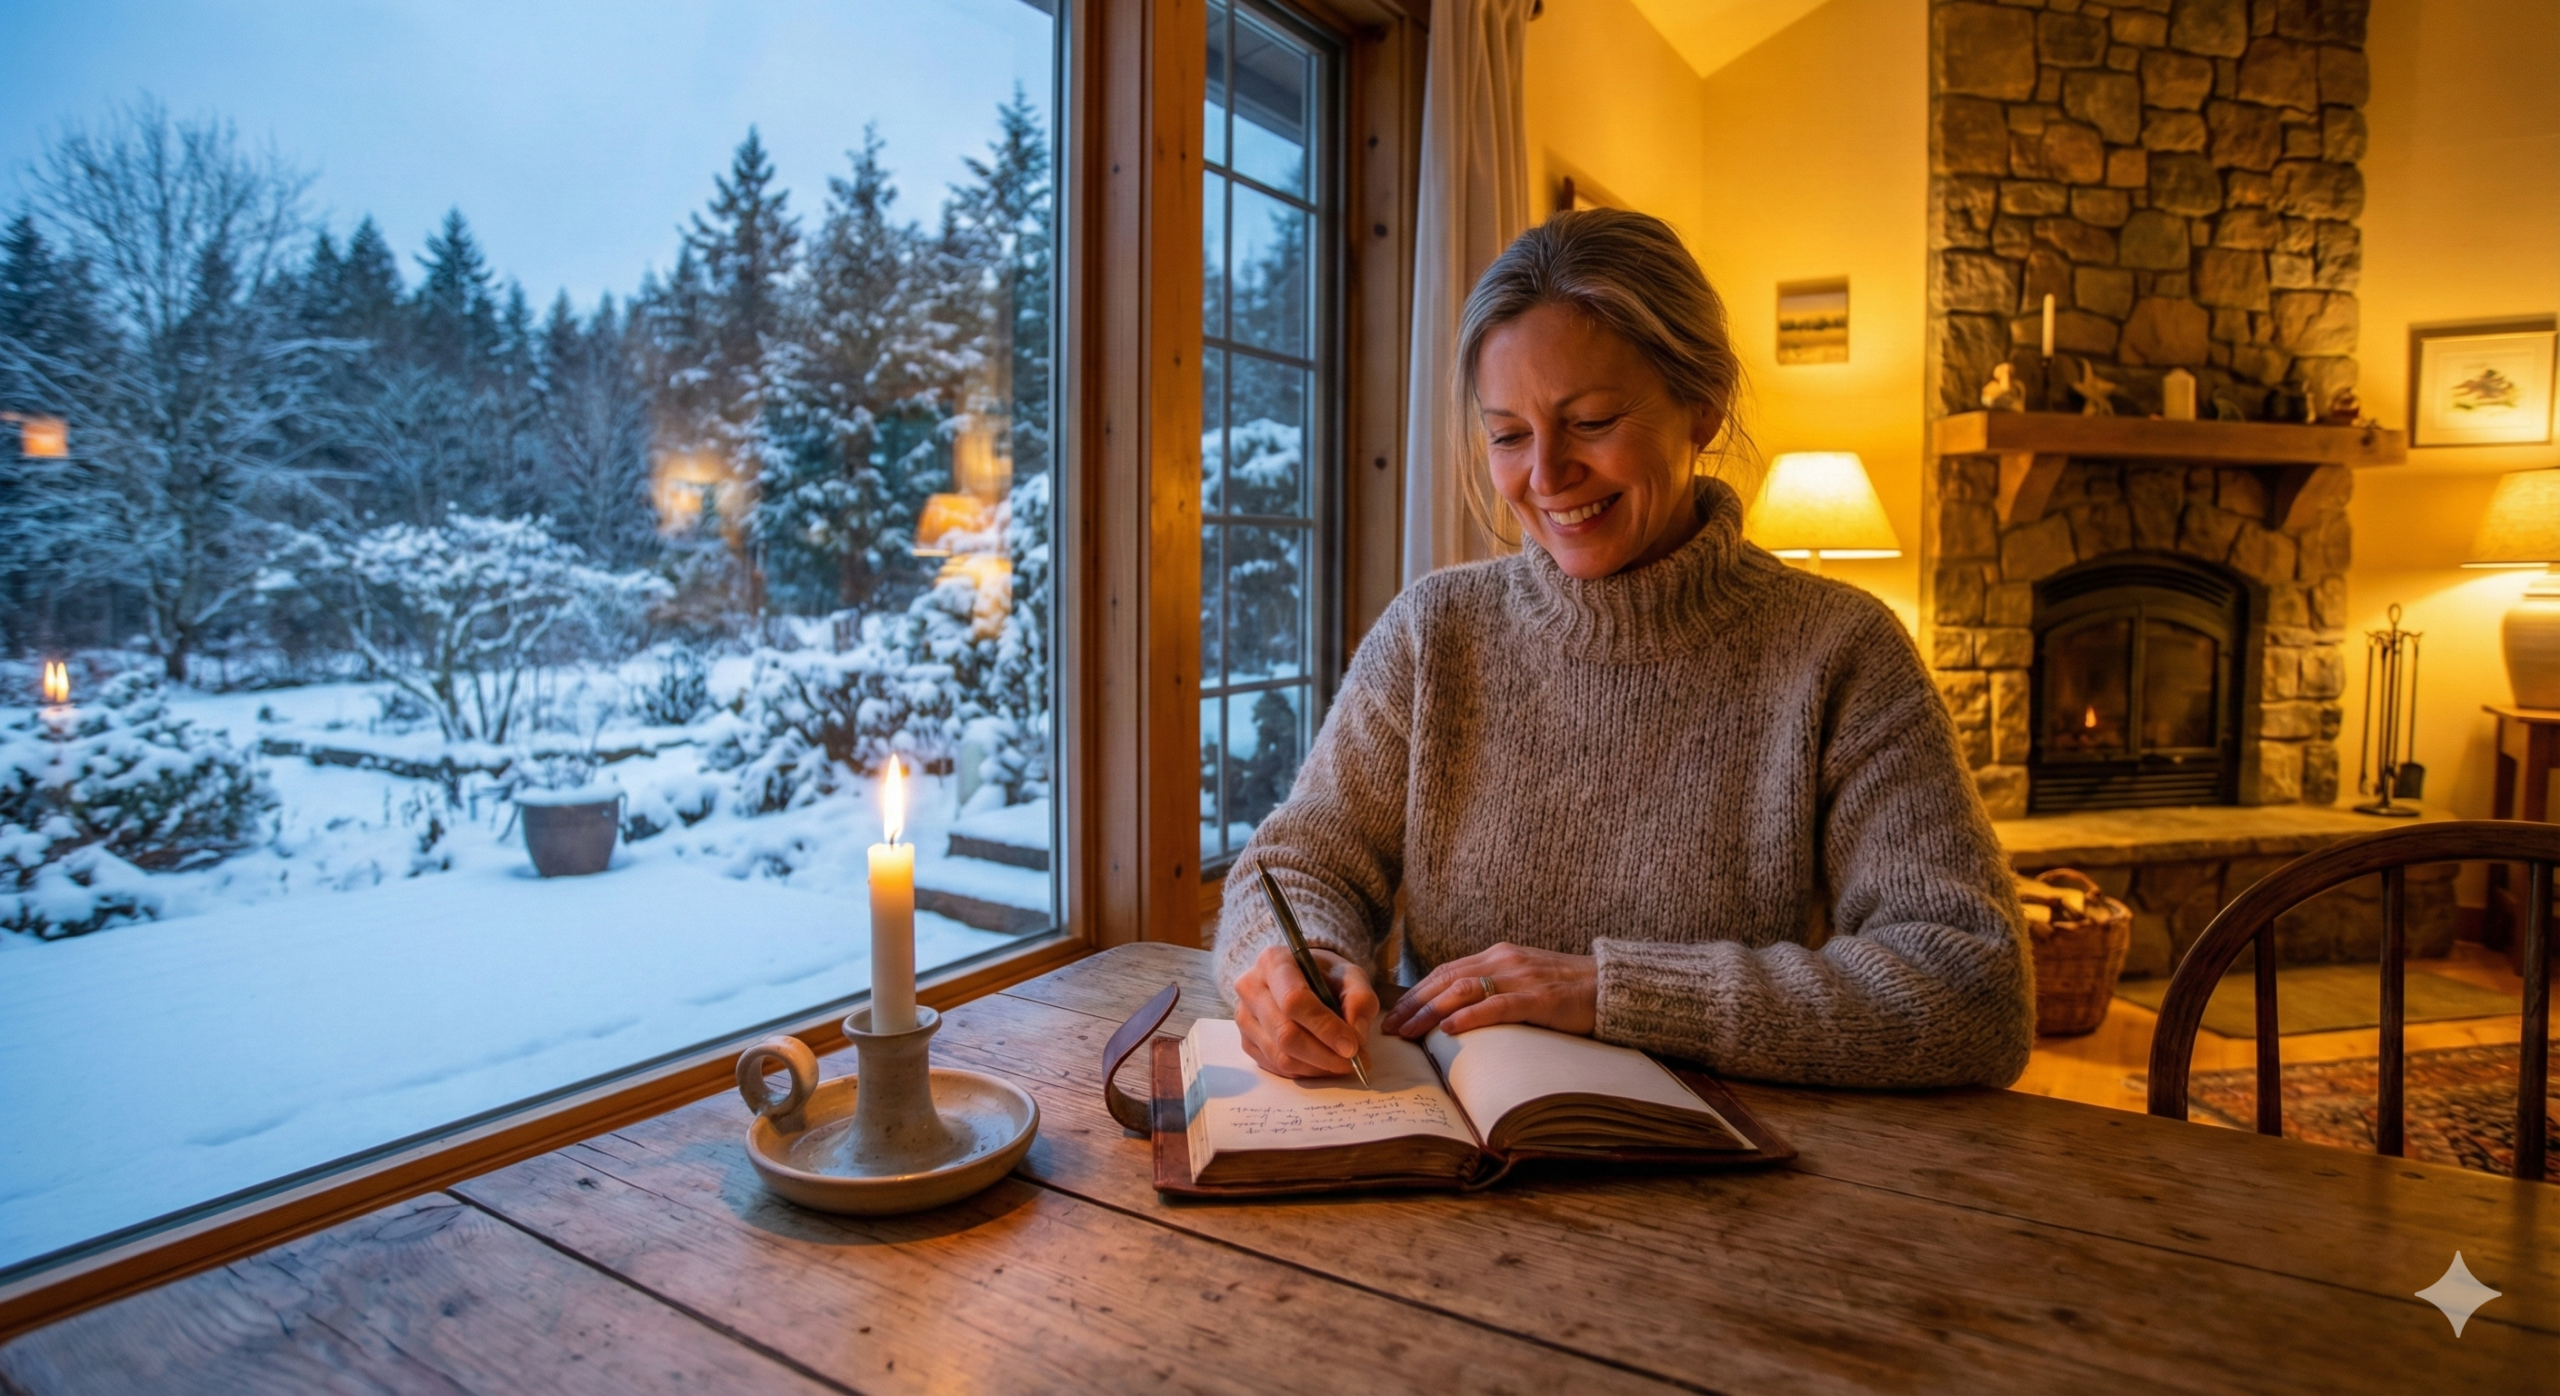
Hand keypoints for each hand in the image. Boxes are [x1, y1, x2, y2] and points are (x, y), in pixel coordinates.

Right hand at [1233, 944, 1379, 1078]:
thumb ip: (1359, 1000)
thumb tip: (1356, 1037)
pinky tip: (1322, 1062)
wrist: (1302, 978)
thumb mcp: (1350, 976)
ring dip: (1317, 1067)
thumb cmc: (1325, 976)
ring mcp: (1244, 1017)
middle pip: (1285, 1033)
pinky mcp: (1246, 1042)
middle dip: (1324, 1055)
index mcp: (1274, 962)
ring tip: (1342, 1063)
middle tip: (1353, 1062)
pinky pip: (1276, 1067)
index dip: (1324, 1027)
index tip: (1352, 1047)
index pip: (1294, 1000)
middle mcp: (1251, 988)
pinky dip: (1305, 1071)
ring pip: (1280, 1056)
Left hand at [1379, 943, 1596, 1039]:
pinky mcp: (1540, 998)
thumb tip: (1458, 1014)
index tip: (1393, 1013)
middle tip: (1389, 1027)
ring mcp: (1521, 978)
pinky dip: (1469, 1017)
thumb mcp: (1524, 981)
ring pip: (1464, 991)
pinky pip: (1498, 1006)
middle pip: (1446, 980)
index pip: (1445, 972)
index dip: (1416, 992)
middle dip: (1413, 1004)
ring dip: (1430, 1012)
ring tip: (1409, 1031)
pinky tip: (1448, 1029)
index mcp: (1497, 956)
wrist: (1611, 986)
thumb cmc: (1567, 990)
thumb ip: (1494, 989)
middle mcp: (1503, 961)